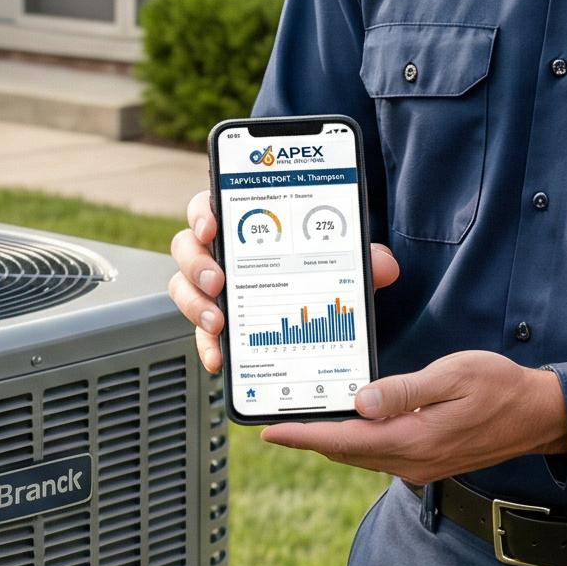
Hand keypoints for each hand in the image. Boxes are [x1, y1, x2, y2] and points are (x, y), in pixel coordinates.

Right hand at [168, 188, 399, 373]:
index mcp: (245, 227)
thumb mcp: (344, 262)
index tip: (212, 225)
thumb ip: (363, 258)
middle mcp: (221, 254)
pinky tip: (220, 358)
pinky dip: (206, 347)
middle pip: (186, 248)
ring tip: (219, 322)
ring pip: (184, 290)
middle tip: (217, 279)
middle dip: (196, 264)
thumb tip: (381, 265)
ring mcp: (214, 290)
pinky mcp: (218, 325)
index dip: (203, 212)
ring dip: (195, 305)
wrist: (326, 312)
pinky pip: (199, 334)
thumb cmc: (322, 271)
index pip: (211, 207)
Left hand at [261, 350, 566, 483]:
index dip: (303, 436)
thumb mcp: (454, 376)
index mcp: (414, 439)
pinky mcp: (427, 460)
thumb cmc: (500, 387)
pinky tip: (346, 426)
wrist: (539, 416)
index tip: (269, 432)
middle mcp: (412, 460)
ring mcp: (420, 464)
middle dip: (307, 439)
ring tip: (299, 423)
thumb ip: (406, 391)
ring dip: (329, 442)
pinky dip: (354, 443)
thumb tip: (361, 402)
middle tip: (272, 424)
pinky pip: (378, 455)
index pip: (344, 440)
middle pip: (344, 452)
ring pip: (359, 456)